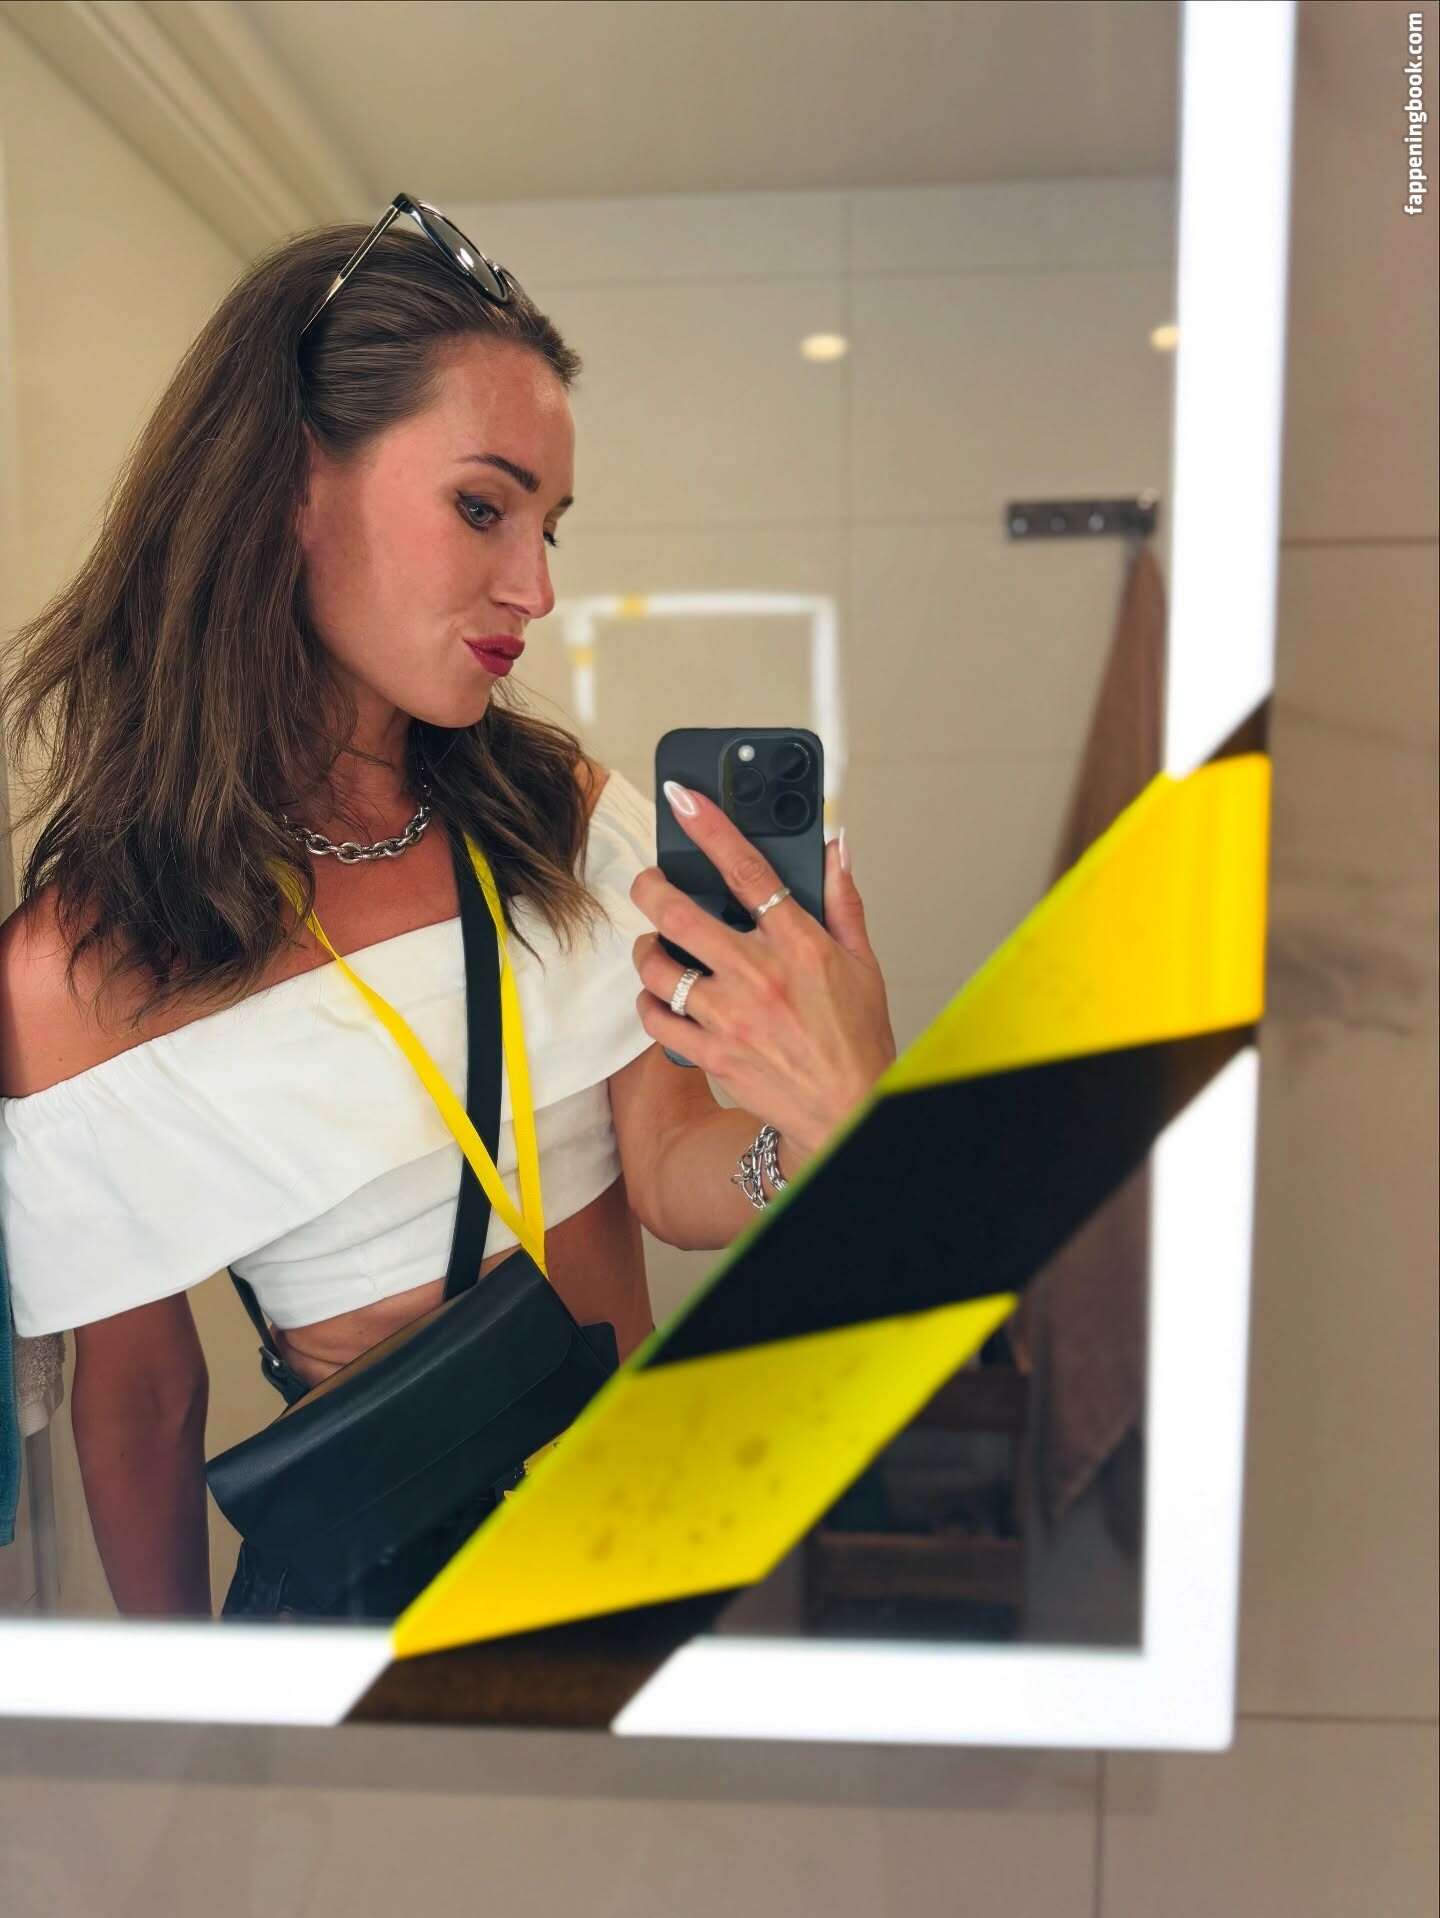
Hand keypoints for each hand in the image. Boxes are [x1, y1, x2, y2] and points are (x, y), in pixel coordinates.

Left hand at [630, 782, 896, 1163]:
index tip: (684, 799)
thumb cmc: (855, 1038)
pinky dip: (650, 1002)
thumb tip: (833, 847)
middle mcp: (759, 976)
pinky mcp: (711, 1053)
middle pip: (678, 913)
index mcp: (799, 945)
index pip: (747, 870)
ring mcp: (730, 1017)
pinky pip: (655, 1017)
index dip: (710, 827)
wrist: (847, 1111)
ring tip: (658, 946)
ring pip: (657, 966)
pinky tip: (663, 995)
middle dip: (651, 887)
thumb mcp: (862, 962)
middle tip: (649, 883)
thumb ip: (842, 900)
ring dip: (648, 949)